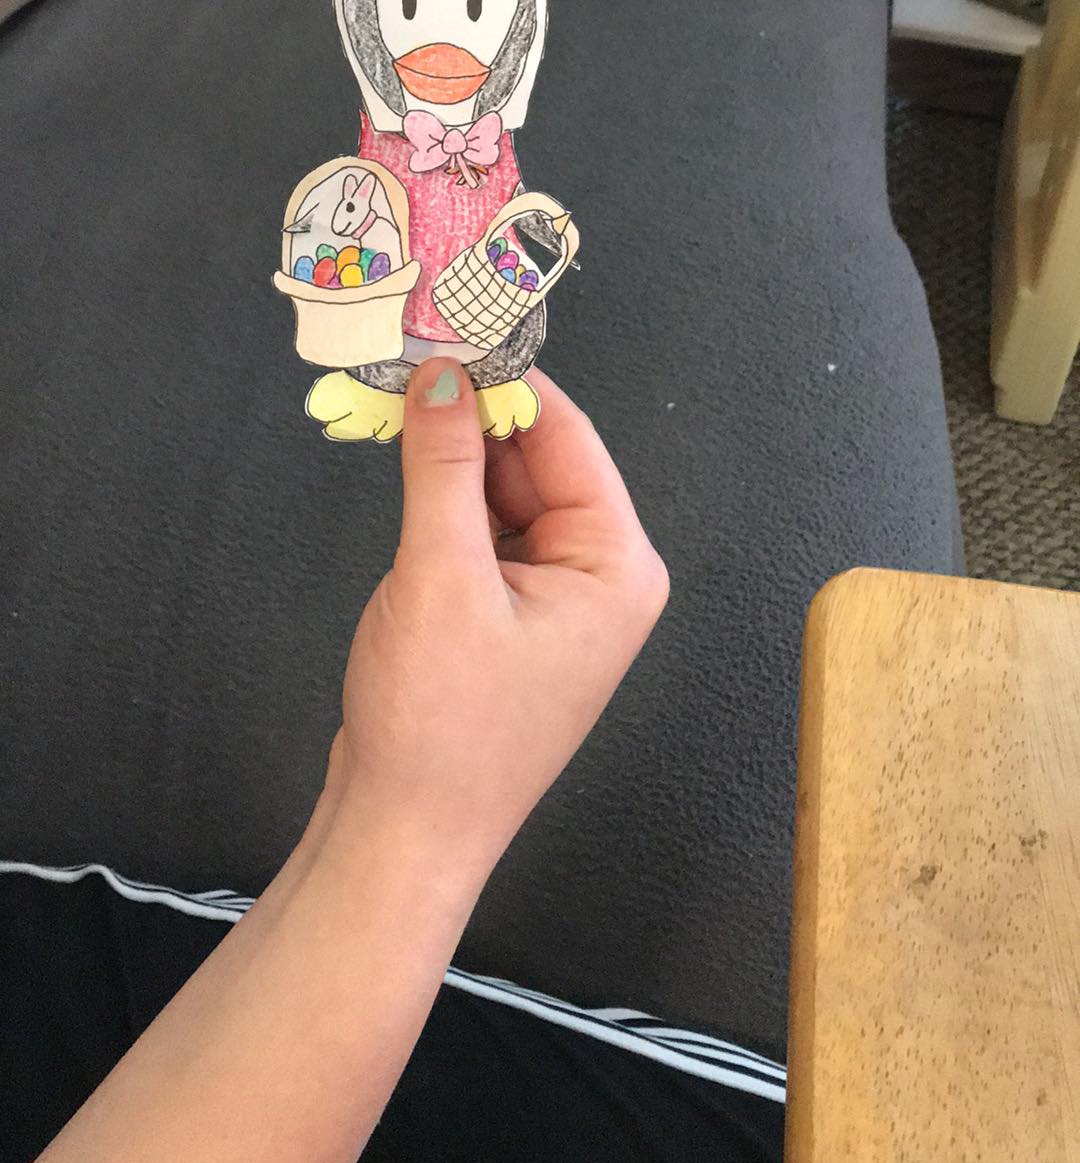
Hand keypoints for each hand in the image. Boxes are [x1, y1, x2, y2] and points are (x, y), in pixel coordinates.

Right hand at [327, 360, 668, 901]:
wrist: (402, 838)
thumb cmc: (439, 728)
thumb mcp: (440, 577)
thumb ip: (441, 467)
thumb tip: (441, 376)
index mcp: (616, 566)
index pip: (568, 438)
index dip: (508, 380)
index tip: (452, 324)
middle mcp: (599, 576)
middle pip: (536, 460)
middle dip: (471, 413)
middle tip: (407, 354)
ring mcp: (552, 598)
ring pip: (503, 490)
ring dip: (449, 452)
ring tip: (393, 395)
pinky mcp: (505, 614)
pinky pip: (481, 529)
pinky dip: (440, 496)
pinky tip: (401, 458)